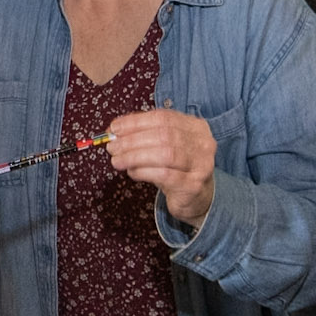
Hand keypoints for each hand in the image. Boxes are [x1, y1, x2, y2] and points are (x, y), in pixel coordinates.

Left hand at [104, 107, 216, 226]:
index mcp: (195, 126)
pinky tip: (132, 172)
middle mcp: (203, 143)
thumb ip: (144, 134)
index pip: (162, 117)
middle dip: (132, 140)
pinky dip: (143, 172)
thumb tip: (114, 130)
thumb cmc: (176, 168)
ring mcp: (201, 164)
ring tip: (117, 160)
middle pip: (163, 135)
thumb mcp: (164, 146)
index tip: (114, 128)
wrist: (198, 198)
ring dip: (135, 156)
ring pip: (165, 154)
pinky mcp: (194, 185)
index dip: (135, 122)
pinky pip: (165, 175)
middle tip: (112, 147)